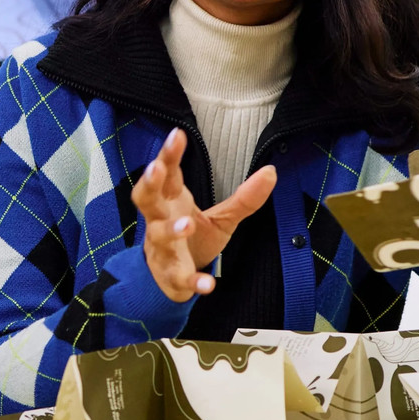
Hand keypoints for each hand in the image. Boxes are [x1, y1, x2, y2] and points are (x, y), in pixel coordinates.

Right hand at [132, 128, 276, 302]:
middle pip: (146, 198)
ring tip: (186, 223)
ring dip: (171, 230)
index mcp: (171, 202)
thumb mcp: (222, 217)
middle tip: (157, 169)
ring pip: (159, 236)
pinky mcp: (172, 276)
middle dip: (149, 183)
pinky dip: (192, 282)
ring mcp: (163, 249)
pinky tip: (208, 285)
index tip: (177, 134)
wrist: (172, 281)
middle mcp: (160, 221)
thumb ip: (244, 197)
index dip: (169, 155)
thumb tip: (271, 171)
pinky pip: (180, 278)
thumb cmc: (193, 240)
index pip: (166, 174)